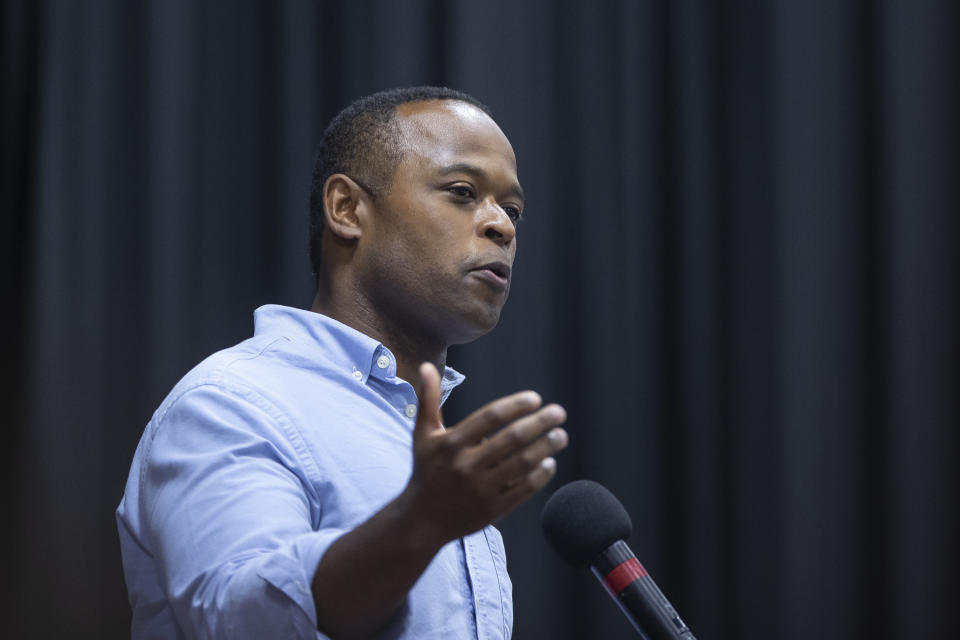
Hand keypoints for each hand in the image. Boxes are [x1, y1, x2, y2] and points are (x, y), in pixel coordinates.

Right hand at [401, 362, 567, 543]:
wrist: (422, 520)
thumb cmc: (426, 470)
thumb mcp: (423, 435)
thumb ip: (428, 399)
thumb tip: (427, 365)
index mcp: (451, 443)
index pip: (490, 417)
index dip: (516, 405)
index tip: (535, 398)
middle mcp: (466, 465)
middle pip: (511, 439)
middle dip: (539, 423)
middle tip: (558, 412)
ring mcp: (481, 489)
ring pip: (522, 464)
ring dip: (546, 447)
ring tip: (561, 435)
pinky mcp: (492, 510)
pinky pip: (523, 490)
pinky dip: (540, 476)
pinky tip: (550, 462)